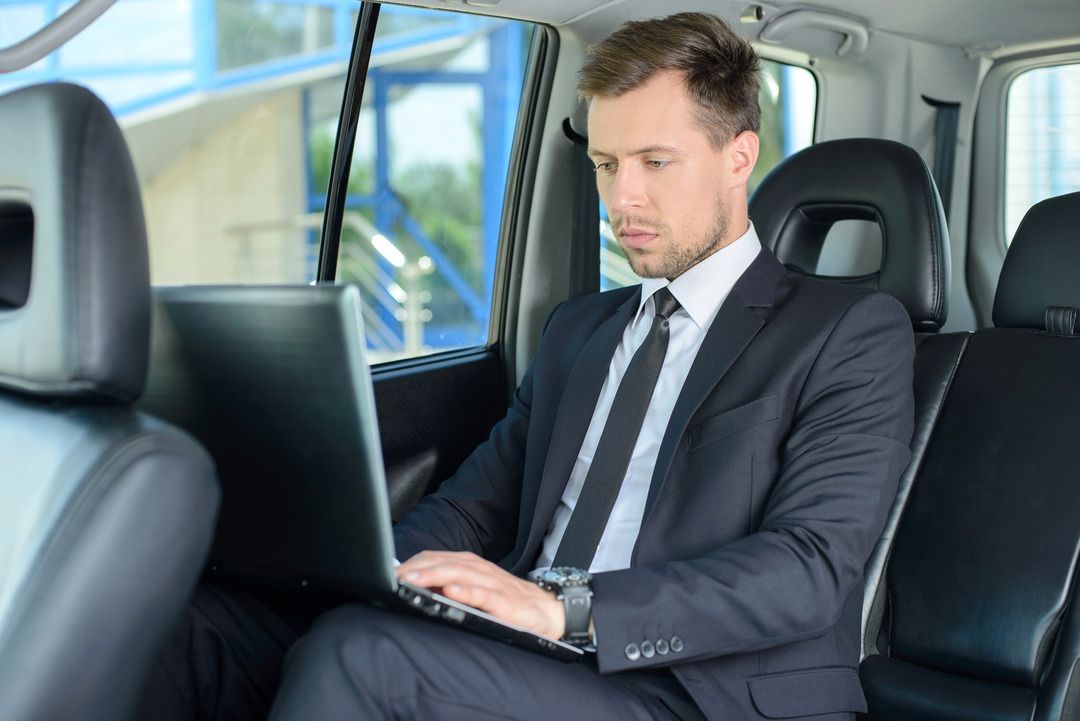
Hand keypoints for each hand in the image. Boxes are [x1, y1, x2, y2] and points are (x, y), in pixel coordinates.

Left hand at [396, 551, 564, 639]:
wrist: (549, 610)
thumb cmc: (507, 602)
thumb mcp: (476, 591)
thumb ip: (449, 588)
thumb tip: (415, 590)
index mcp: (470, 566)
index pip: (436, 559)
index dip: (413, 564)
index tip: (391, 574)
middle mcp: (480, 571)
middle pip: (444, 563)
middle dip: (418, 570)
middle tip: (395, 578)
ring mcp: (493, 585)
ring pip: (460, 574)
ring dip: (434, 576)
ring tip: (414, 581)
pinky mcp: (506, 602)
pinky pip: (484, 595)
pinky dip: (467, 591)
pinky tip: (451, 592)